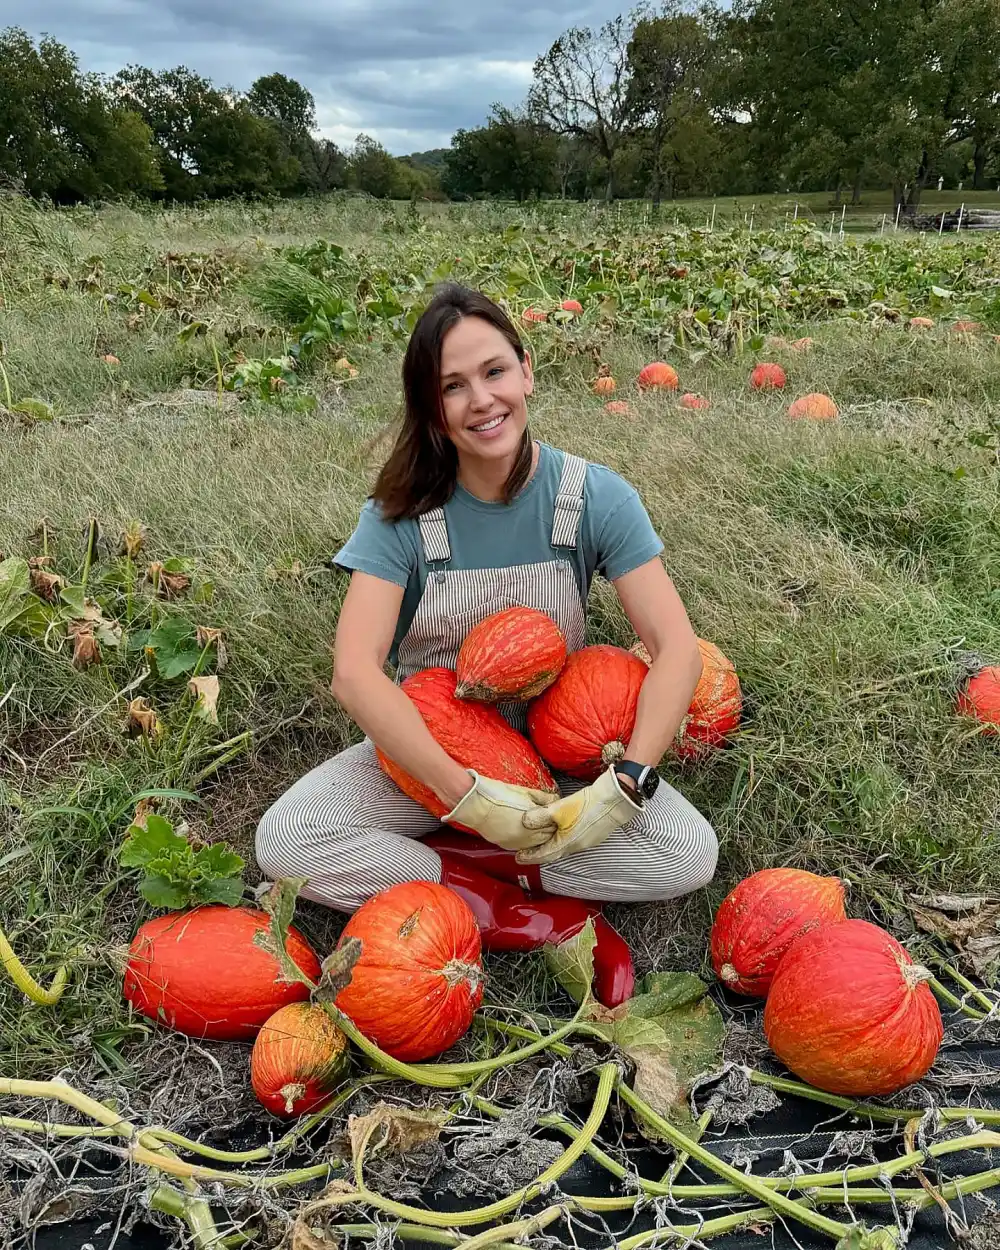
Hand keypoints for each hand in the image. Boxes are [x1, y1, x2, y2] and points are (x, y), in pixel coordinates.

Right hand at [445, 772, 558, 850]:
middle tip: (550, 820)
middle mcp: (526, 836)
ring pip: (536, 845)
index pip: (553, 825)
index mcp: (533, 821)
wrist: (474, 804)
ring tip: (537, 826)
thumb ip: (543, 798)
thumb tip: (555, 800)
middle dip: (549, 828)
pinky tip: (526, 832)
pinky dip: (528, 841)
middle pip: (547, 837)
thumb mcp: (524, 792)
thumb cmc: (496, 795)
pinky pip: (523, 847)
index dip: (555, 819)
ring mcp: (516, 843)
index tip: (556, 814)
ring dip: (539, 837)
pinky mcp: (506, 846)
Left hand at [515, 767, 641, 865]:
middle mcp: (576, 846)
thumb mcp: (559, 808)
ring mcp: (586, 841)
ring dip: (551, 845)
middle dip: (539, 852)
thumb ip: (540, 816)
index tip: (518, 857)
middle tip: (526, 850)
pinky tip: (560, 830)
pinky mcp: (593, 833)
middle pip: (554, 852)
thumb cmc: (587, 804)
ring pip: (564, 846)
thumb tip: (524, 821)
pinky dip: (562, 838)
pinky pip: (573, 840)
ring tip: (541, 840)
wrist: (615, 799)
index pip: (544, 855)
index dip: (530, 856)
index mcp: (566, 843)